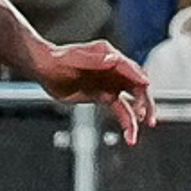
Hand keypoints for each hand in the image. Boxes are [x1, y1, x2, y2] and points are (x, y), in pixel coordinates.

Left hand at [32, 39, 156, 144]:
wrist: (44, 68)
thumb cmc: (56, 58)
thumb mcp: (72, 57)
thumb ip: (93, 59)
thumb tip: (113, 59)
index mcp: (109, 55)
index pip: (129, 67)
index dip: (137, 76)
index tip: (146, 85)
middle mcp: (115, 69)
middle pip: (138, 86)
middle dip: (145, 101)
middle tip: (146, 116)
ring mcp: (112, 83)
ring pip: (132, 101)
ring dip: (139, 116)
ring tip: (139, 131)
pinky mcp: (105, 96)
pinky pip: (121, 110)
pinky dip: (127, 122)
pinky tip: (129, 135)